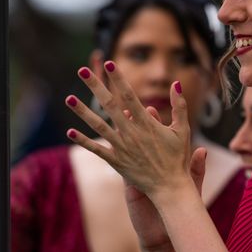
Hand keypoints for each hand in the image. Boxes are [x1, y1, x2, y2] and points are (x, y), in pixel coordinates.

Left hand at [65, 61, 195, 203]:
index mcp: (147, 123)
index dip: (119, 79)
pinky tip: (70, 131)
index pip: (129, 95)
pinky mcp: (116, 161)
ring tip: (69, 98)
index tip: (110, 64)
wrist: (170, 187)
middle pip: (109, 104)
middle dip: (95, 86)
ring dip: (82, 112)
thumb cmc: (178, 158)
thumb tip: (175, 83)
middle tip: (82, 71)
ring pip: (98, 125)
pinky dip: (83, 141)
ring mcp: (121, 147)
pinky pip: (96, 149)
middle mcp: (131, 133)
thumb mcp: (183, 130)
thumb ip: (179, 105)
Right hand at [121, 112, 206, 249]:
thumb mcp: (191, 187)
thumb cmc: (181, 206)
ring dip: (118, 136)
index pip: (158, 136)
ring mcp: (137, 173)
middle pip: (139, 139)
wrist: (167, 231)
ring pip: (125, 151)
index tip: (151, 109)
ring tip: (113, 123)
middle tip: (127, 108)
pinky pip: (117, 169)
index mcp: (165, 161)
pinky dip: (109, 157)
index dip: (154, 122)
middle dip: (133, 123)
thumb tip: (202, 150)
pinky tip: (100, 146)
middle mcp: (149, 163)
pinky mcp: (128, 187)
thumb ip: (197, 169)